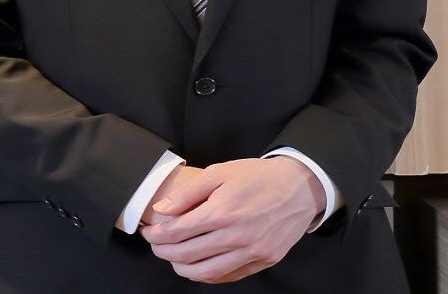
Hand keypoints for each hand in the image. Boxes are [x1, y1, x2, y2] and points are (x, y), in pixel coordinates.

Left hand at [140, 158, 320, 282]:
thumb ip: (187, 194)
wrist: (299, 187)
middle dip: (163, 252)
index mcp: (222, 212)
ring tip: (172, 259)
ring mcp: (253, 252)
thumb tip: (161, 209)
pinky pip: (229, 276)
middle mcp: (237, 236)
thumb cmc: (256, 176)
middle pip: (187, 255)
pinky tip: (198, 267)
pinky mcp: (264, 260)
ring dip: (182, 269)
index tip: (148, 232)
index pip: (177, 232)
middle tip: (155, 245)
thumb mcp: (218, 173)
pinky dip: (209, 275)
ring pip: (207, 272)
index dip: (156, 235)